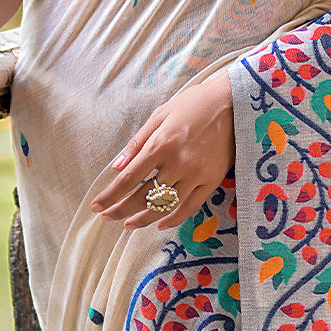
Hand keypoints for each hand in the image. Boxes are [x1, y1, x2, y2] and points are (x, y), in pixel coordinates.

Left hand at [90, 69, 234, 231]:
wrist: (232, 105)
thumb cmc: (193, 105)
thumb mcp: (160, 115)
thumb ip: (137, 142)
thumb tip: (117, 167)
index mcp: (161, 144)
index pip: (129, 178)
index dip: (111, 196)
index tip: (97, 205)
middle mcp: (177, 163)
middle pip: (143, 196)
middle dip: (121, 210)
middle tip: (107, 218)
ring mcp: (196, 175)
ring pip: (165, 206)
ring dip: (144, 218)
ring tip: (129, 225)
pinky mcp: (211, 182)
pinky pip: (189, 207)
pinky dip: (173, 219)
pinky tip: (160, 224)